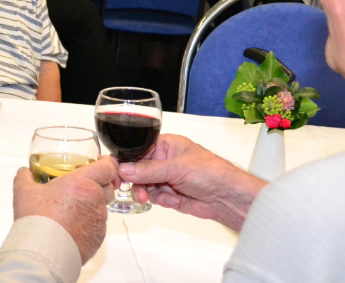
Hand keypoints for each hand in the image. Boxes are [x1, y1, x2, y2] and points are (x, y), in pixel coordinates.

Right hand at [13, 156, 114, 262]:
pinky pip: (97, 225)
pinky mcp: (98, 238)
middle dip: (99, 183)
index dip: (107, 163)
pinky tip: (72, 226)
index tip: (103, 161)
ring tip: (72, 209)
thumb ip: (24, 177)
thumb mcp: (24, 192)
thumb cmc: (37, 221)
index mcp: (81, 183)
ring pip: (101, 207)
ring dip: (92, 204)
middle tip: (82, 185)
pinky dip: (89, 223)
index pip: (107, 168)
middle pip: (107, 187)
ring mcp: (98, 221)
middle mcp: (95, 200)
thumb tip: (24, 172)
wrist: (42, 253)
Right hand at [116, 134, 265, 231]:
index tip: (116, 171)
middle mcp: (163, 160)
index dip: (125, 160)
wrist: (229, 198)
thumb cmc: (211, 172)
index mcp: (165, 144)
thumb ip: (148, 170)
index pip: (138, 149)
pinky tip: (175, 200)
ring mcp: (166, 177)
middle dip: (137, 181)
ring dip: (148, 193)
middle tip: (136, 192)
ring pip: (143, 186)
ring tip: (160, 198)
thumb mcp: (177, 167)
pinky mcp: (169, 194)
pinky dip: (162, 200)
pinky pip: (154, 197)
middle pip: (137, 169)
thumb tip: (124, 170)